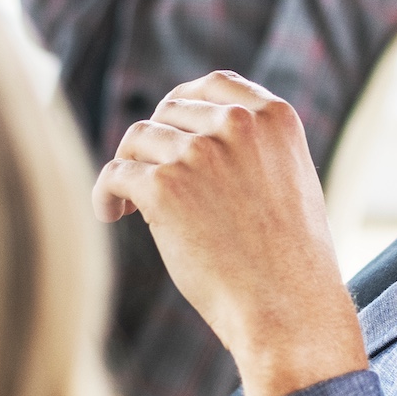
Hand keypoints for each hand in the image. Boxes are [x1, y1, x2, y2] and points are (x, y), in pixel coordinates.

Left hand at [94, 72, 368, 395]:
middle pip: (169, 112)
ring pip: (137, 140)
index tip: (170, 129)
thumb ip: (252, 149)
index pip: (214, 84)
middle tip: (147, 176)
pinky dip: (105, 194)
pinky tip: (110, 215)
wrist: (289, 311)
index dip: (184, 104)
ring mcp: (199, 153)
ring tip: (126, 205)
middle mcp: (237, 124)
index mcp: (275, 117)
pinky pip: (115, 174)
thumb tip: (190, 137)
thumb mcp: (290, 182)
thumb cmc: (291, 263)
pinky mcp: (165, 187)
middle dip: (155, 143)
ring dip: (129, 168)